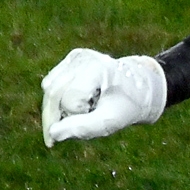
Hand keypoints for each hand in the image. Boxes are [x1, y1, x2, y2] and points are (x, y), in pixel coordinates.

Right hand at [41, 49, 165, 146]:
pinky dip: (59, 98)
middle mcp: (83, 57)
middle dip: (60, 114)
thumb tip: (53, 133)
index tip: (98, 113)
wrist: (141, 88)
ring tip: (84, 109)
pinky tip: (79, 101)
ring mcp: (76, 56)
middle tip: (78, 124)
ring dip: (59, 107)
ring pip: (48, 88)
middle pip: (53, 92)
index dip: (79, 115)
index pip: (69, 100)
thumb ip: (83, 128)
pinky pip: (51, 83)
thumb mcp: (111, 121)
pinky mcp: (71, 59)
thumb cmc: (127, 106)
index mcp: (97, 68)